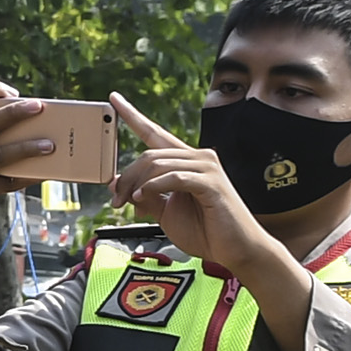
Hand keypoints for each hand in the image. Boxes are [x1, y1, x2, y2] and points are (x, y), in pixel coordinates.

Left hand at [116, 97, 283, 275]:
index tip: (114, 100)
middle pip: (149, 154)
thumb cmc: (206, 231)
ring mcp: (207, 167)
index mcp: (186, 161)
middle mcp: (198, 157)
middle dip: (126, 177)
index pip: (155, 133)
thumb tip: (118, 185)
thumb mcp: (166, 212)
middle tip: (115, 200)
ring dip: (136, 184)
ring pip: (158, 163)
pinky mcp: (212, 182)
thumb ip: (145, 196)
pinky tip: (142, 199)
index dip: (133, 116)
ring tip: (128, 203)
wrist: (235, 250)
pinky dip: (153, 188)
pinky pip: (174, 177)